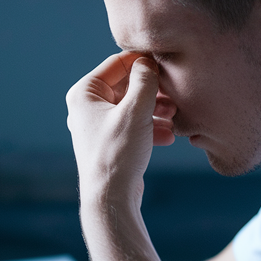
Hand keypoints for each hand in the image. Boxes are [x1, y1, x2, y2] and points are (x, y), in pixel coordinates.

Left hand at [65, 52, 175, 204]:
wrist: (111, 198)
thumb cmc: (118, 153)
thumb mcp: (136, 111)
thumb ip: (145, 81)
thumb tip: (149, 62)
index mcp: (84, 93)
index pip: (118, 63)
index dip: (145, 63)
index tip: (169, 67)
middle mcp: (87, 106)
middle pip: (127, 84)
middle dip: (154, 91)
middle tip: (175, 97)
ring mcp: (98, 124)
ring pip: (133, 105)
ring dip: (156, 109)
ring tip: (174, 117)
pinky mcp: (111, 141)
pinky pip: (133, 124)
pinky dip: (150, 127)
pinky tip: (169, 135)